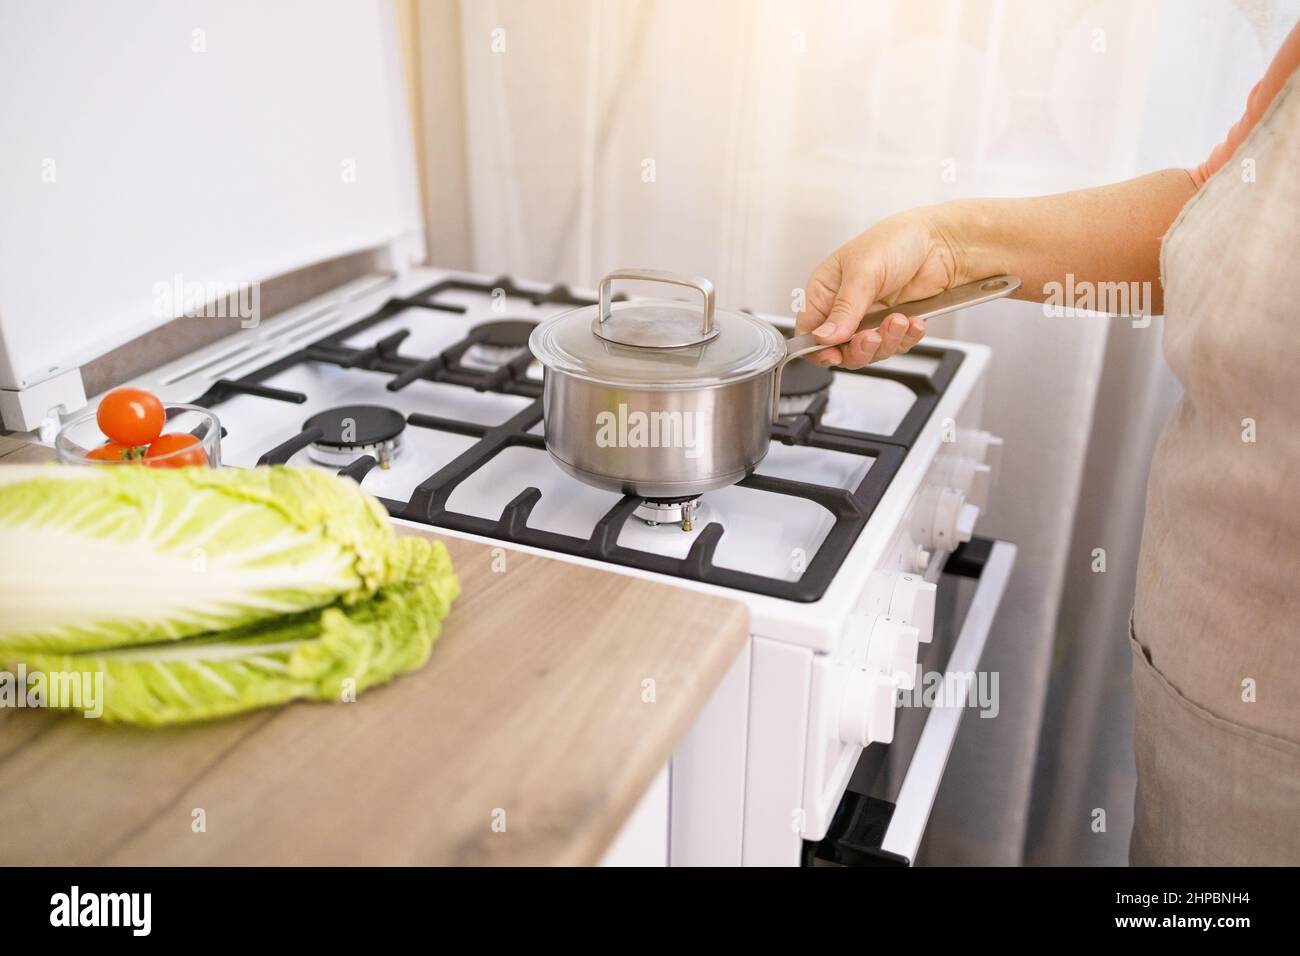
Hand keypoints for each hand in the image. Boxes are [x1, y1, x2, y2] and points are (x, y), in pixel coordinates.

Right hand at [795, 209, 959, 367]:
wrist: (942, 241)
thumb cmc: (897, 240)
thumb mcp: (864, 272)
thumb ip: (844, 308)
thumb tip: (823, 336)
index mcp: (826, 290)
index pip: (809, 330)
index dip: (817, 347)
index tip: (834, 354)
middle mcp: (844, 307)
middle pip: (838, 349)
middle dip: (857, 349)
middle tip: (872, 336)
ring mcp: (869, 318)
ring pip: (868, 352)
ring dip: (886, 342)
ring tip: (899, 320)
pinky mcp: (894, 325)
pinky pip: (895, 347)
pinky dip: (906, 338)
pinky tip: (913, 321)